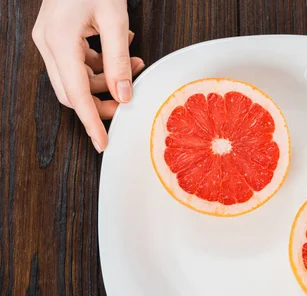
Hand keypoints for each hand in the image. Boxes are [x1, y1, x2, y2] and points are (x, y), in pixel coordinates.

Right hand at [32, 0, 143, 152]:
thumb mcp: (114, 19)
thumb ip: (119, 59)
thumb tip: (124, 95)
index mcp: (59, 41)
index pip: (77, 95)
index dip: (91, 122)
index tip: (103, 143)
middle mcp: (48, 44)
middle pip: (74, 92)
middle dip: (102, 102)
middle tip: (129, 101)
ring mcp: (49, 40)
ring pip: (76, 79)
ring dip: (106, 82)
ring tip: (135, 66)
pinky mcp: (56, 36)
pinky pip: (77, 64)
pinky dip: (100, 67)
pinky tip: (122, 55)